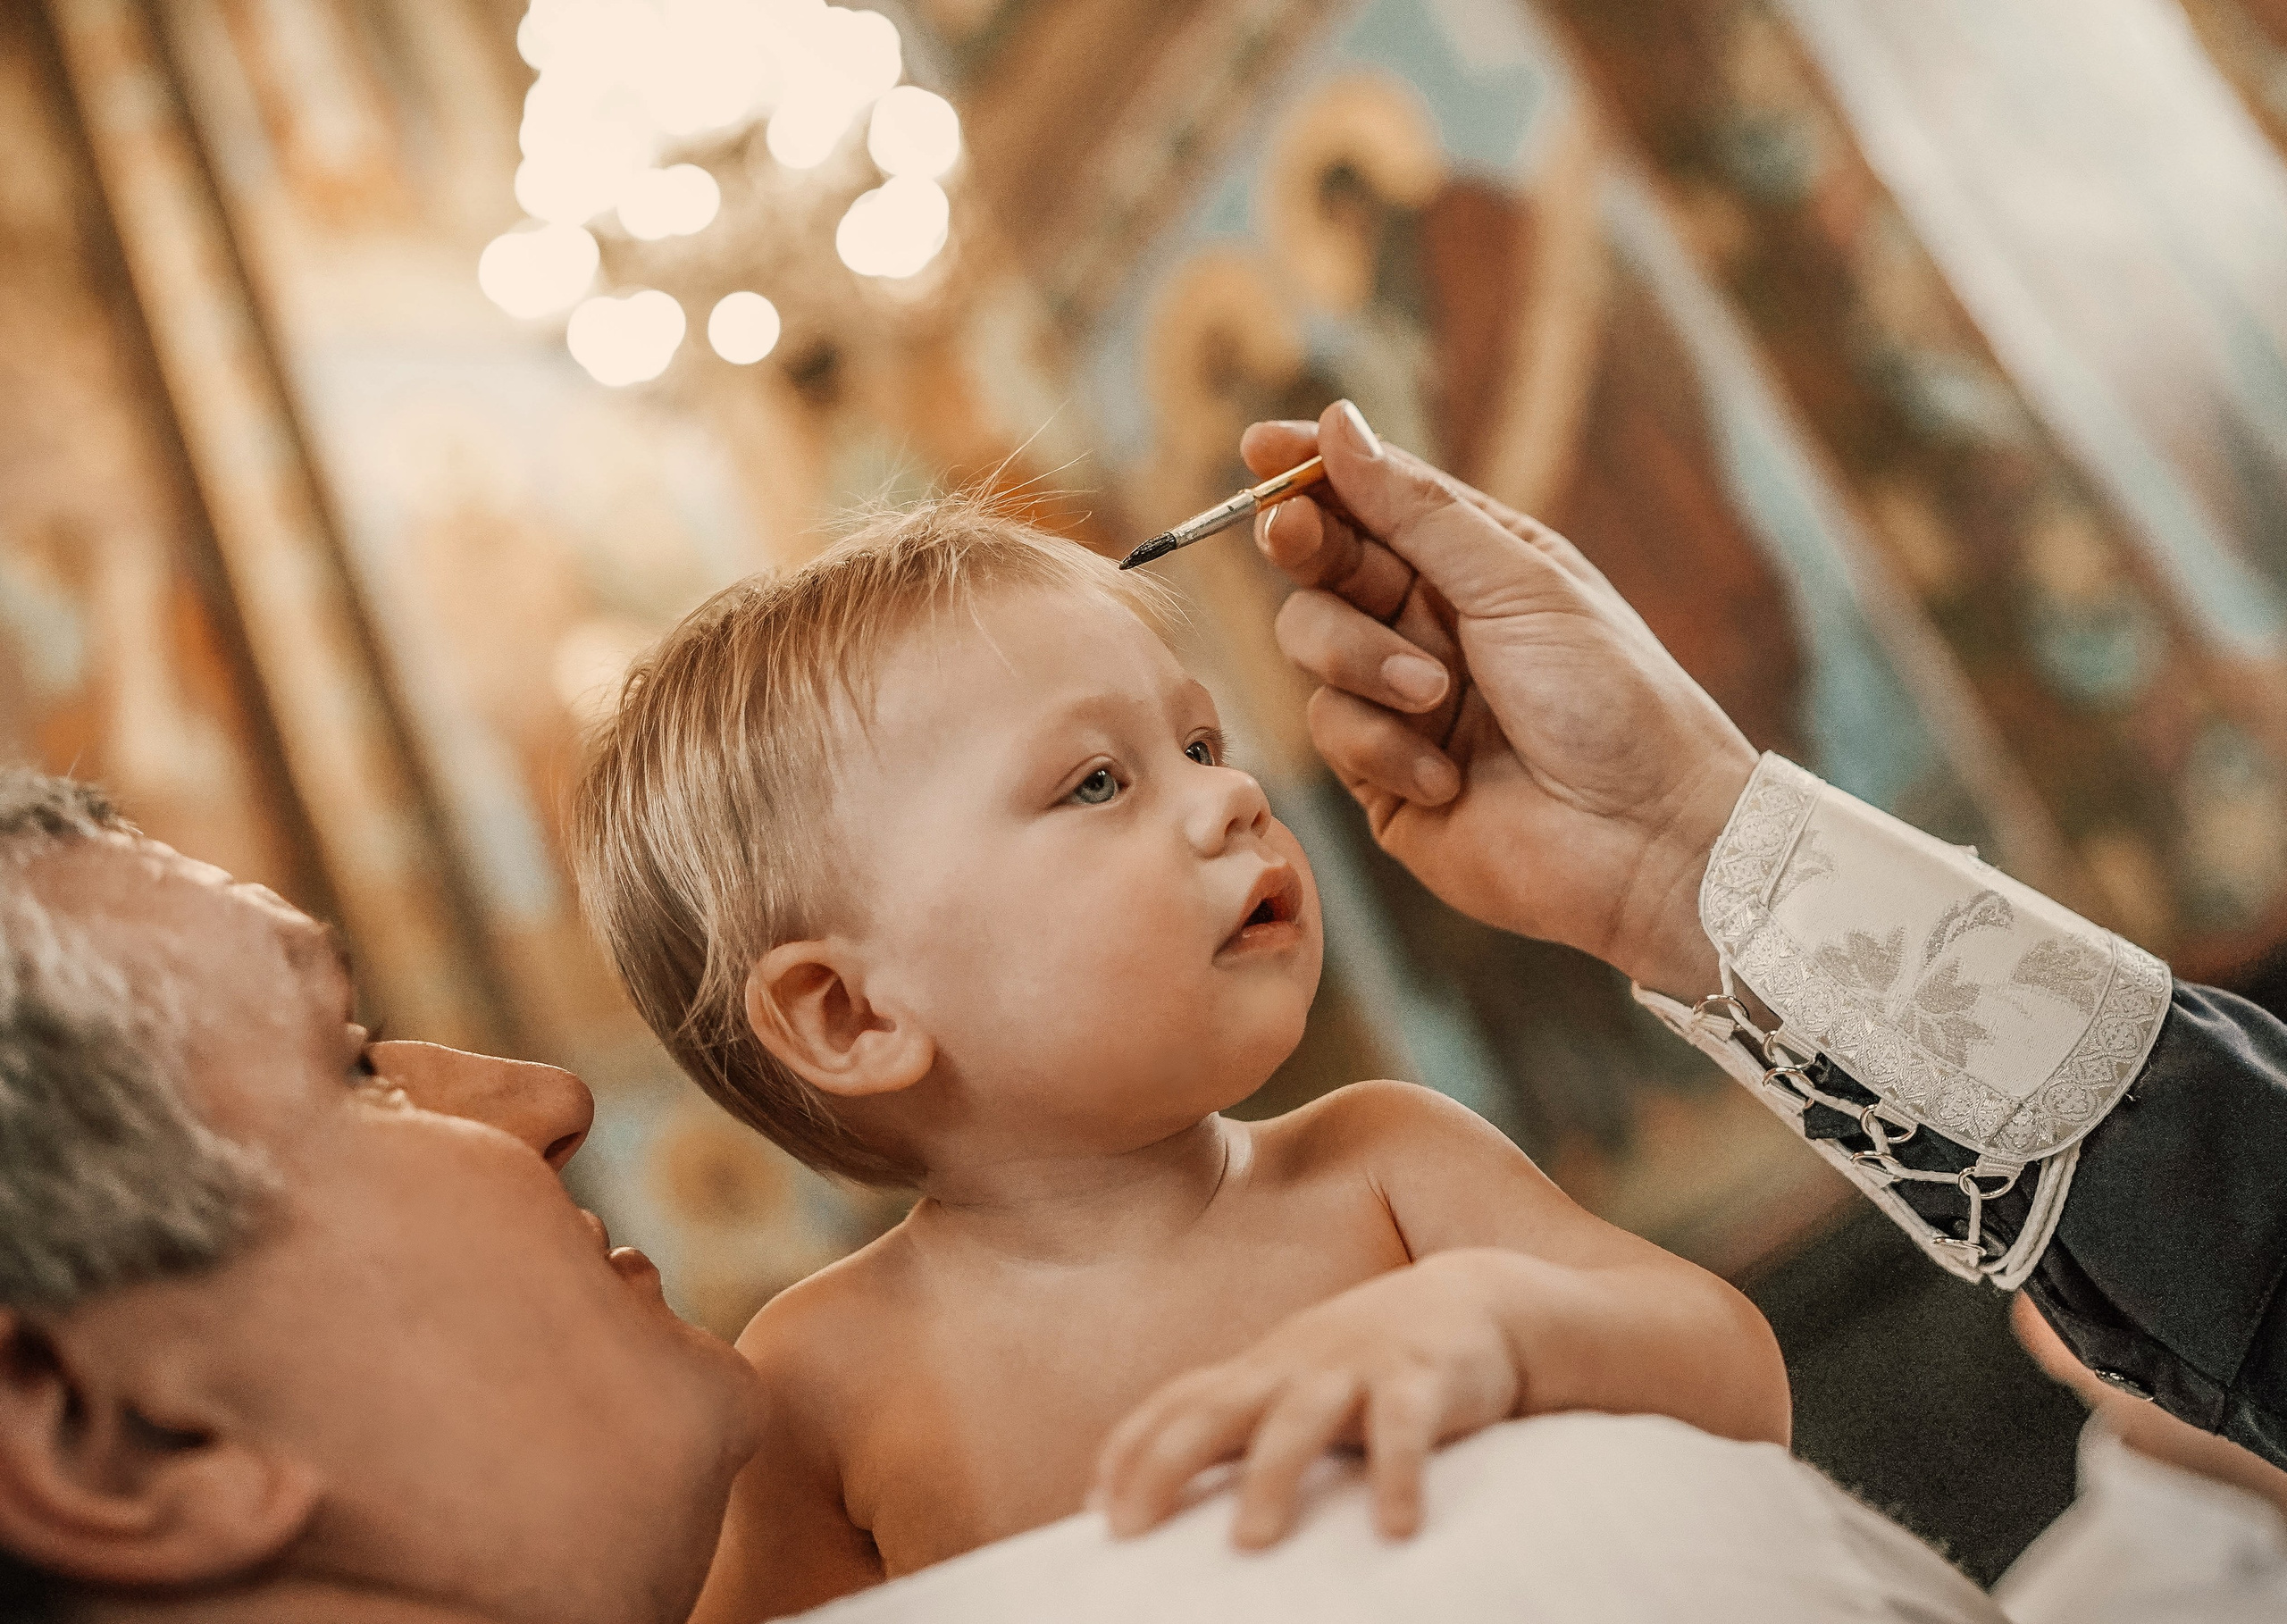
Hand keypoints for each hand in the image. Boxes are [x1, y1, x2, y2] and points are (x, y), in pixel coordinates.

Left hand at [1089, 1251, 1528, 1548]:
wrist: (1477, 1302)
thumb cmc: (1371, 1363)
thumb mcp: (1300, 1385)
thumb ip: (1246, 1430)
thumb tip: (1180, 1497)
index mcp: (1263, 1369)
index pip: (1179, 1400)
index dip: (1131, 1447)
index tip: (1094, 1507)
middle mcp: (1296, 1364)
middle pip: (1216, 1408)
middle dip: (1166, 1462)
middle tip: (1129, 1527)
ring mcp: (1357, 1368)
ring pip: (1300, 1419)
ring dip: (1271, 1479)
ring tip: (1249, 1544)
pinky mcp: (1424, 1380)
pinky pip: (1406, 1428)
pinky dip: (1397, 1475)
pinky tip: (1396, 1530)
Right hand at [1245, 401, 1757, 997]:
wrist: (1645, 839)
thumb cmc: (1612, 700)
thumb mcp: (1519, 584)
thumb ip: (1418, 513)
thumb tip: (1337, 424)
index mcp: (1473, 564)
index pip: (1374, 499)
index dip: (1313, 469)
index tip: (1259, 444)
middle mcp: (1427, 625)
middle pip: (1325, 565)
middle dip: (1309, 548)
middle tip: (1295, 533)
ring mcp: (1398, 702)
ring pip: (1313, 645)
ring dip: (1364, 663)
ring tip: (1437, 698)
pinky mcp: (1380, 778)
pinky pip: (1333, 733)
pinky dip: (1383, 748)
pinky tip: (1448, 778)